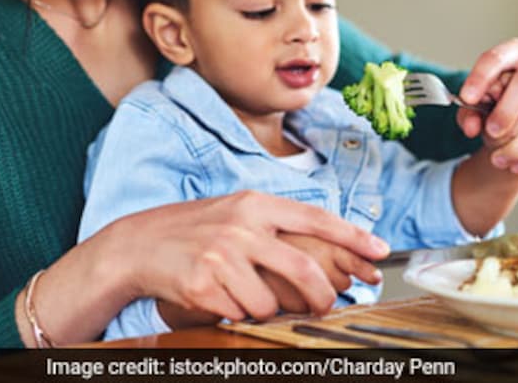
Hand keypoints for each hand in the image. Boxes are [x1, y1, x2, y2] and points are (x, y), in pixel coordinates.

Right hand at [115, 190, 389, 322]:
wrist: (138, 244)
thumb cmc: (194, 230)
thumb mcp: (235, 214)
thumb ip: (274, 228)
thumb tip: (321, 253)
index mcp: (255, 205)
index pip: (315, 218)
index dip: (352, 236)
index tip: (379, 251)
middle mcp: (242, 226)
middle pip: (303, 269)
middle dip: (322, 296)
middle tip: (325, 307)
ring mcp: (222, 255)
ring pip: (270, 302)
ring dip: (263, 307)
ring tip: (239, 291)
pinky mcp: (204, 285)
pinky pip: (239, 313)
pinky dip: (233, 312)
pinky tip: (215, 294)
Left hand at [455, 37, 517, 173]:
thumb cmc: (497, 102)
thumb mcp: (477, 105)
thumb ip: (468, 112)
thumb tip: (471, 126)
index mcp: (514, 52)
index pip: (496, 58)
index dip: (481, 77)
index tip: (467, 98)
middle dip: (508, 110)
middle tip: (490, 131)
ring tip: (499, 160)